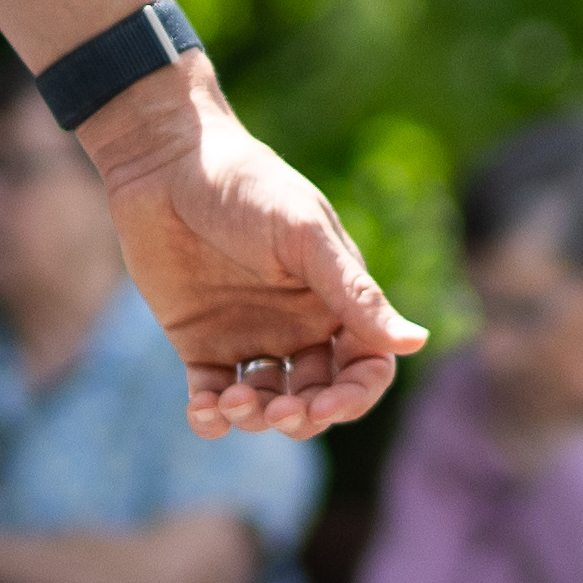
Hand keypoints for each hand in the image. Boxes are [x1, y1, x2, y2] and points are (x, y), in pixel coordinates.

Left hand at [81, 78, 418, 433]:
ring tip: (230, 400)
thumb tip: (417, 342)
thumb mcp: (306, 238)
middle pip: (318, 398)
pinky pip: (212, 397)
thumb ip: (356, 293)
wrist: (165, 165)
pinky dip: (210, 417)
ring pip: (266, 406)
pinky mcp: (200, 344)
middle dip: (303, 416)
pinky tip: (204, 409)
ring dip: (255, 417)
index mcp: (335, 302)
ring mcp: (250, 338)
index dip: (353, 397)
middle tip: (278, 411)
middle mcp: (299, 327)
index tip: (324, 405)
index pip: (365, 368)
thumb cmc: (247, 187)